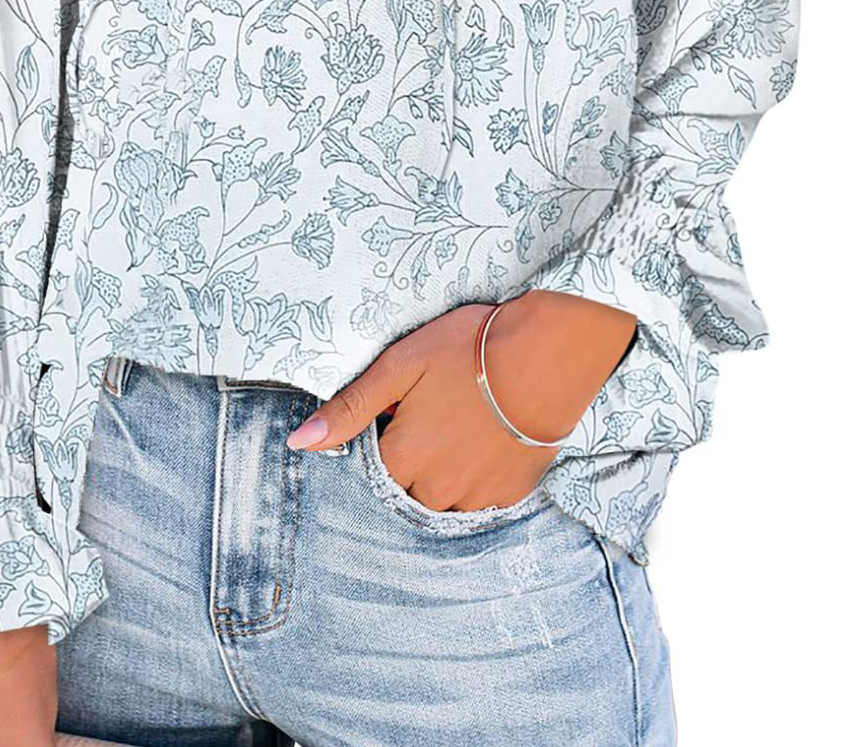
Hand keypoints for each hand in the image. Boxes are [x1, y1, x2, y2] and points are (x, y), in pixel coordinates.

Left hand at [286, 290, 637, 509]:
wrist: (549, 352)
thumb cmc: (468, 350)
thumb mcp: (399, 367)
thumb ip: (349, 410)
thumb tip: (298, 443)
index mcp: (403, 460)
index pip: (374, 466)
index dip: (387, 434)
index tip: (405, 406)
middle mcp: (438, 491)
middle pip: (409, 484)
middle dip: (414, 454)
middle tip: (438, 408)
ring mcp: (478, 497)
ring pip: (444, 496)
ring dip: (445, 468)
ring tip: (464, 419)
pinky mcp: (512, 494)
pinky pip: (481, 496)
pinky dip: (478, 472)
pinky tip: (489, 434)